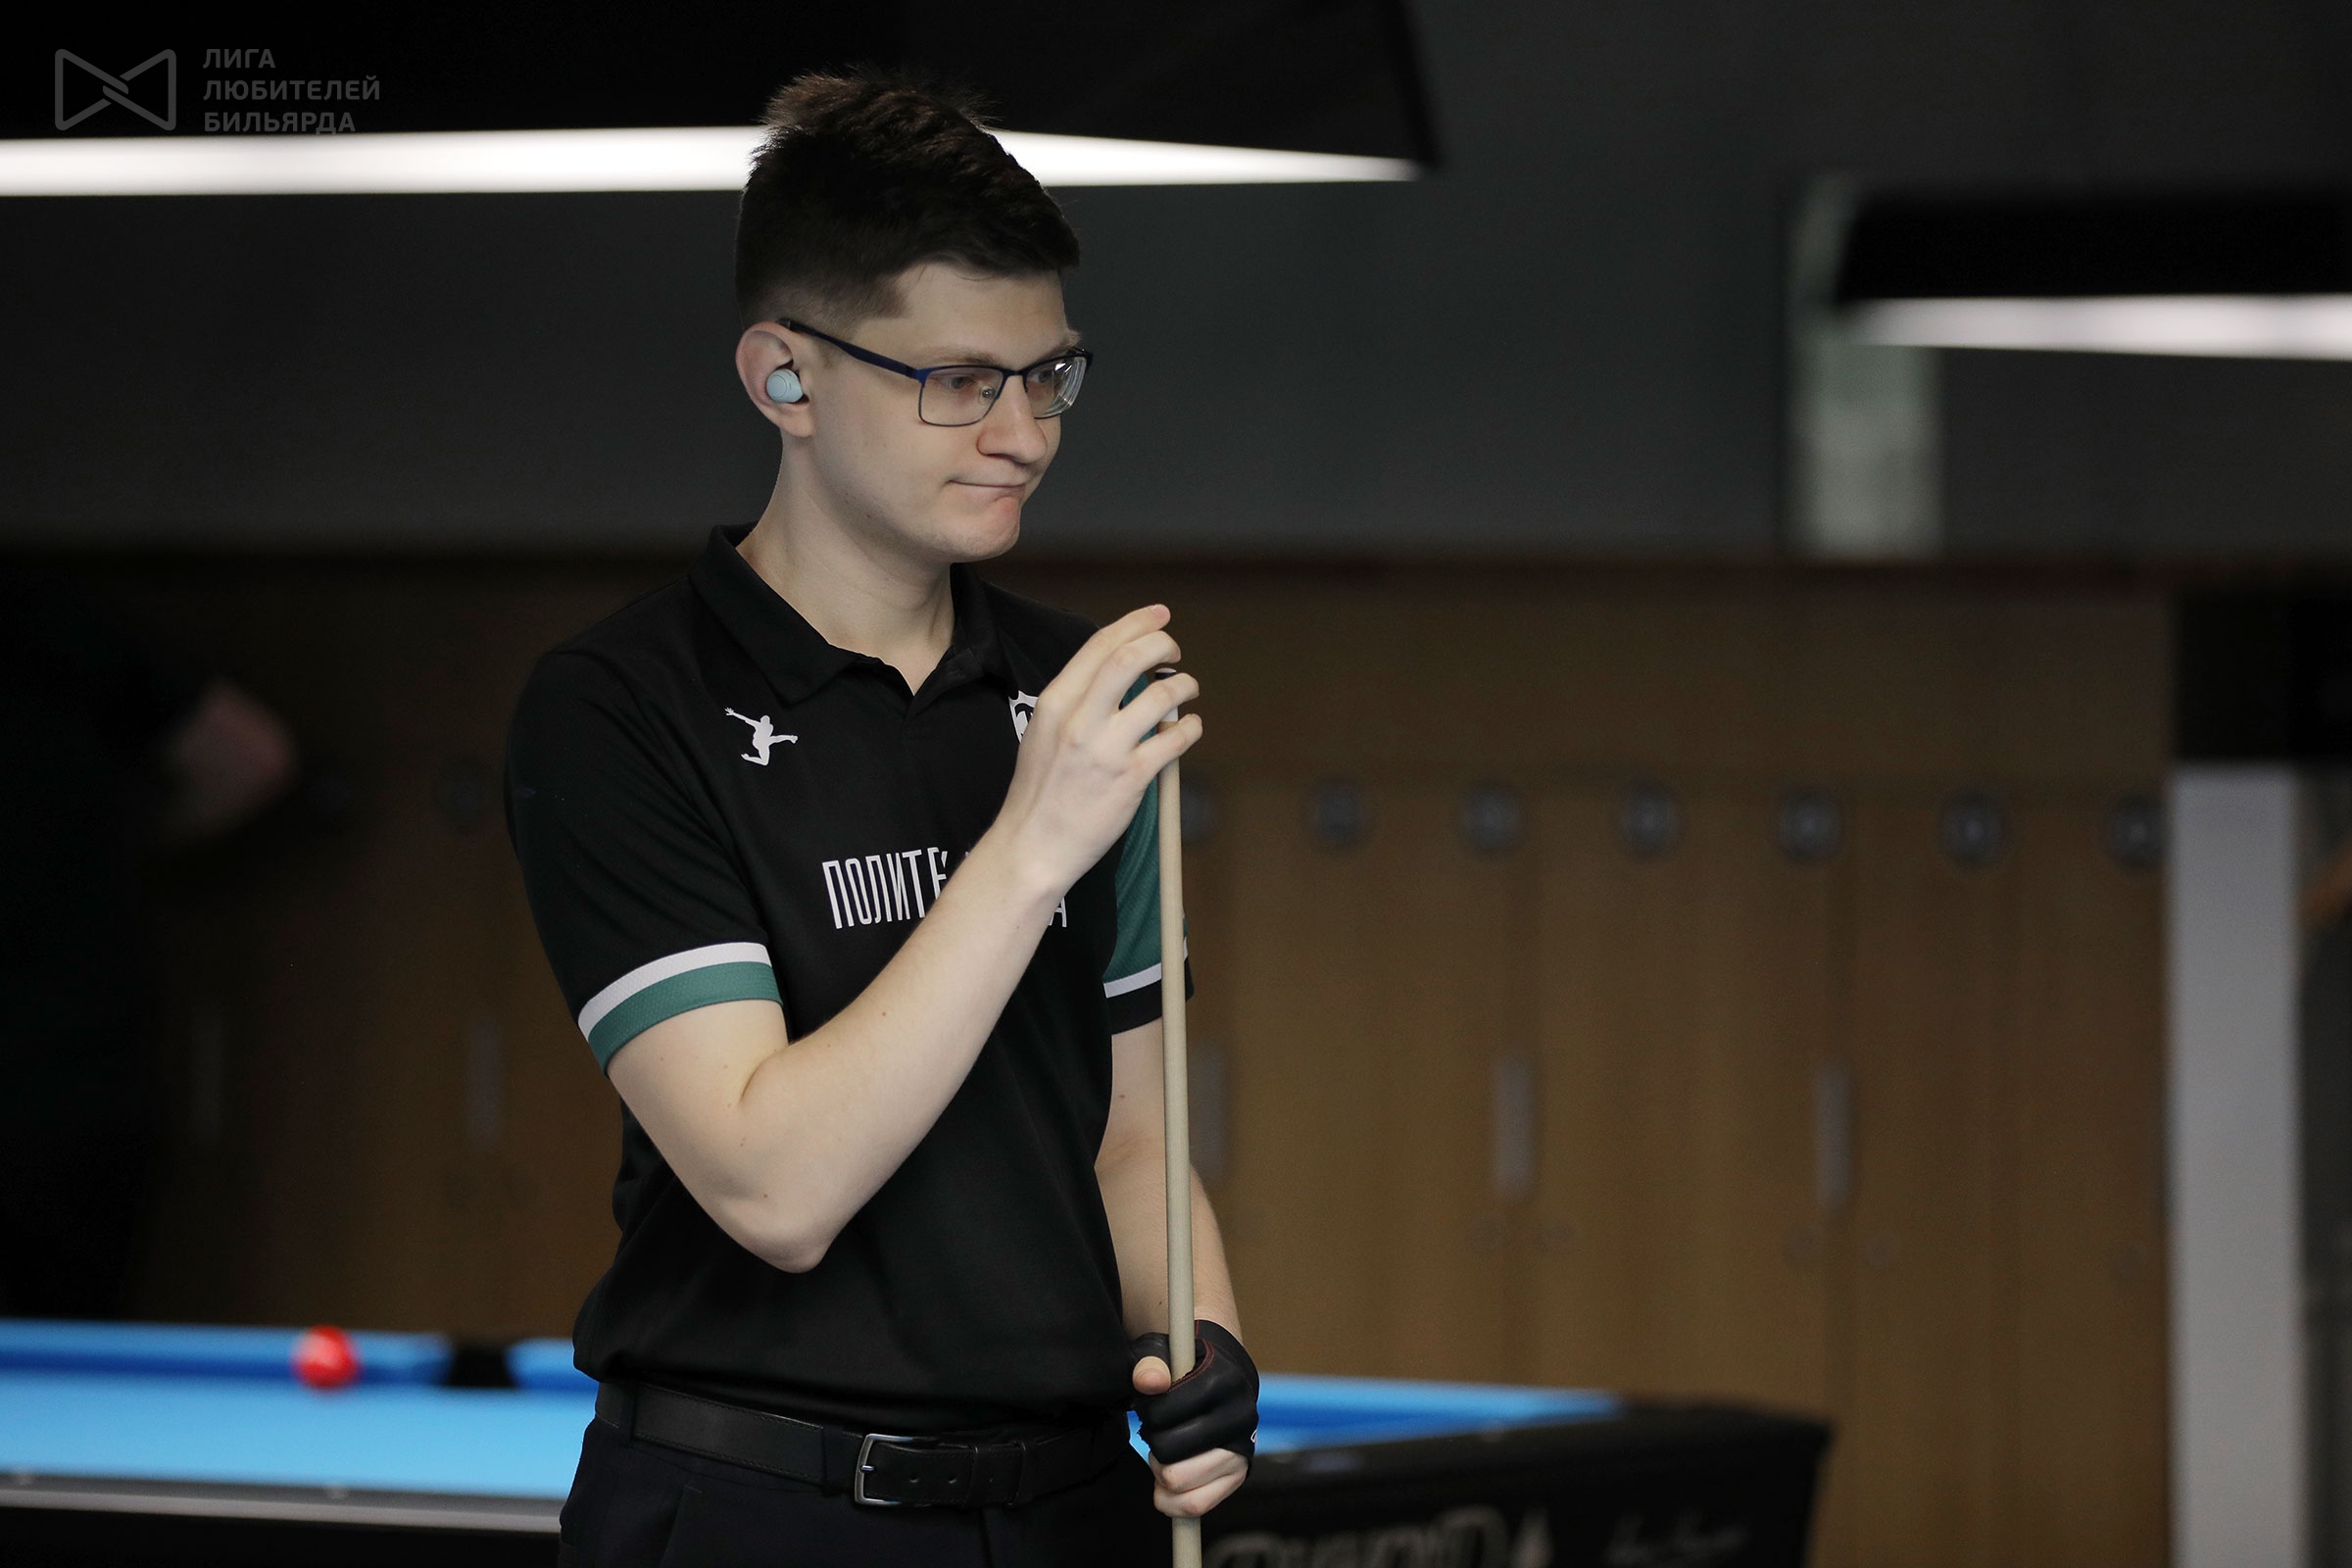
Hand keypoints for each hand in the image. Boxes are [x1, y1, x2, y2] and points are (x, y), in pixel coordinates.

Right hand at [989, 606, 1200, 896]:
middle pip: (1130, 658)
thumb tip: (1118, 670)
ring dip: (1184, 686)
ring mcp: (1106, 749)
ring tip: (1187, 691)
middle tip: (1175, 653)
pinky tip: (1188, 727)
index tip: (1160, 616)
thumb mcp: (1044, 731)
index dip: (1136, 623)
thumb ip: (1076, 700)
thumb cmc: (1040, 790)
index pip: (1101, 645)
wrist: (1033, 845)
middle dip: (1162, 645)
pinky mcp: (1131, 778)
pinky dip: (1189, 727)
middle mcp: (1079, 719)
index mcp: (1055, 702)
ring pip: (1161, 696)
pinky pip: (1174, 739)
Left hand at [1131, 1322, 1255, 1517]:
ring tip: (1163, 1454)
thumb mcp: (1164, 1352)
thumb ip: (1149, 1363)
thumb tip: (1149, 1382)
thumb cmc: (1187, 1367)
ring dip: (1160, 1472)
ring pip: (1179, 1483)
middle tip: (1155, 1432)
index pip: (1164, 1413)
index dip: (1147, 1412)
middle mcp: (1240, 1417)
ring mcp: (1243, 1449)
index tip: (1149, 1406)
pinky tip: (1166, 1481)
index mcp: (1223, 1381)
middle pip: (1169, 1452)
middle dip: (1153, 1445)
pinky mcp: (1239, 1474)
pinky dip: (1171, 1500)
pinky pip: (1195, 1504)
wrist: (1226, 1381)